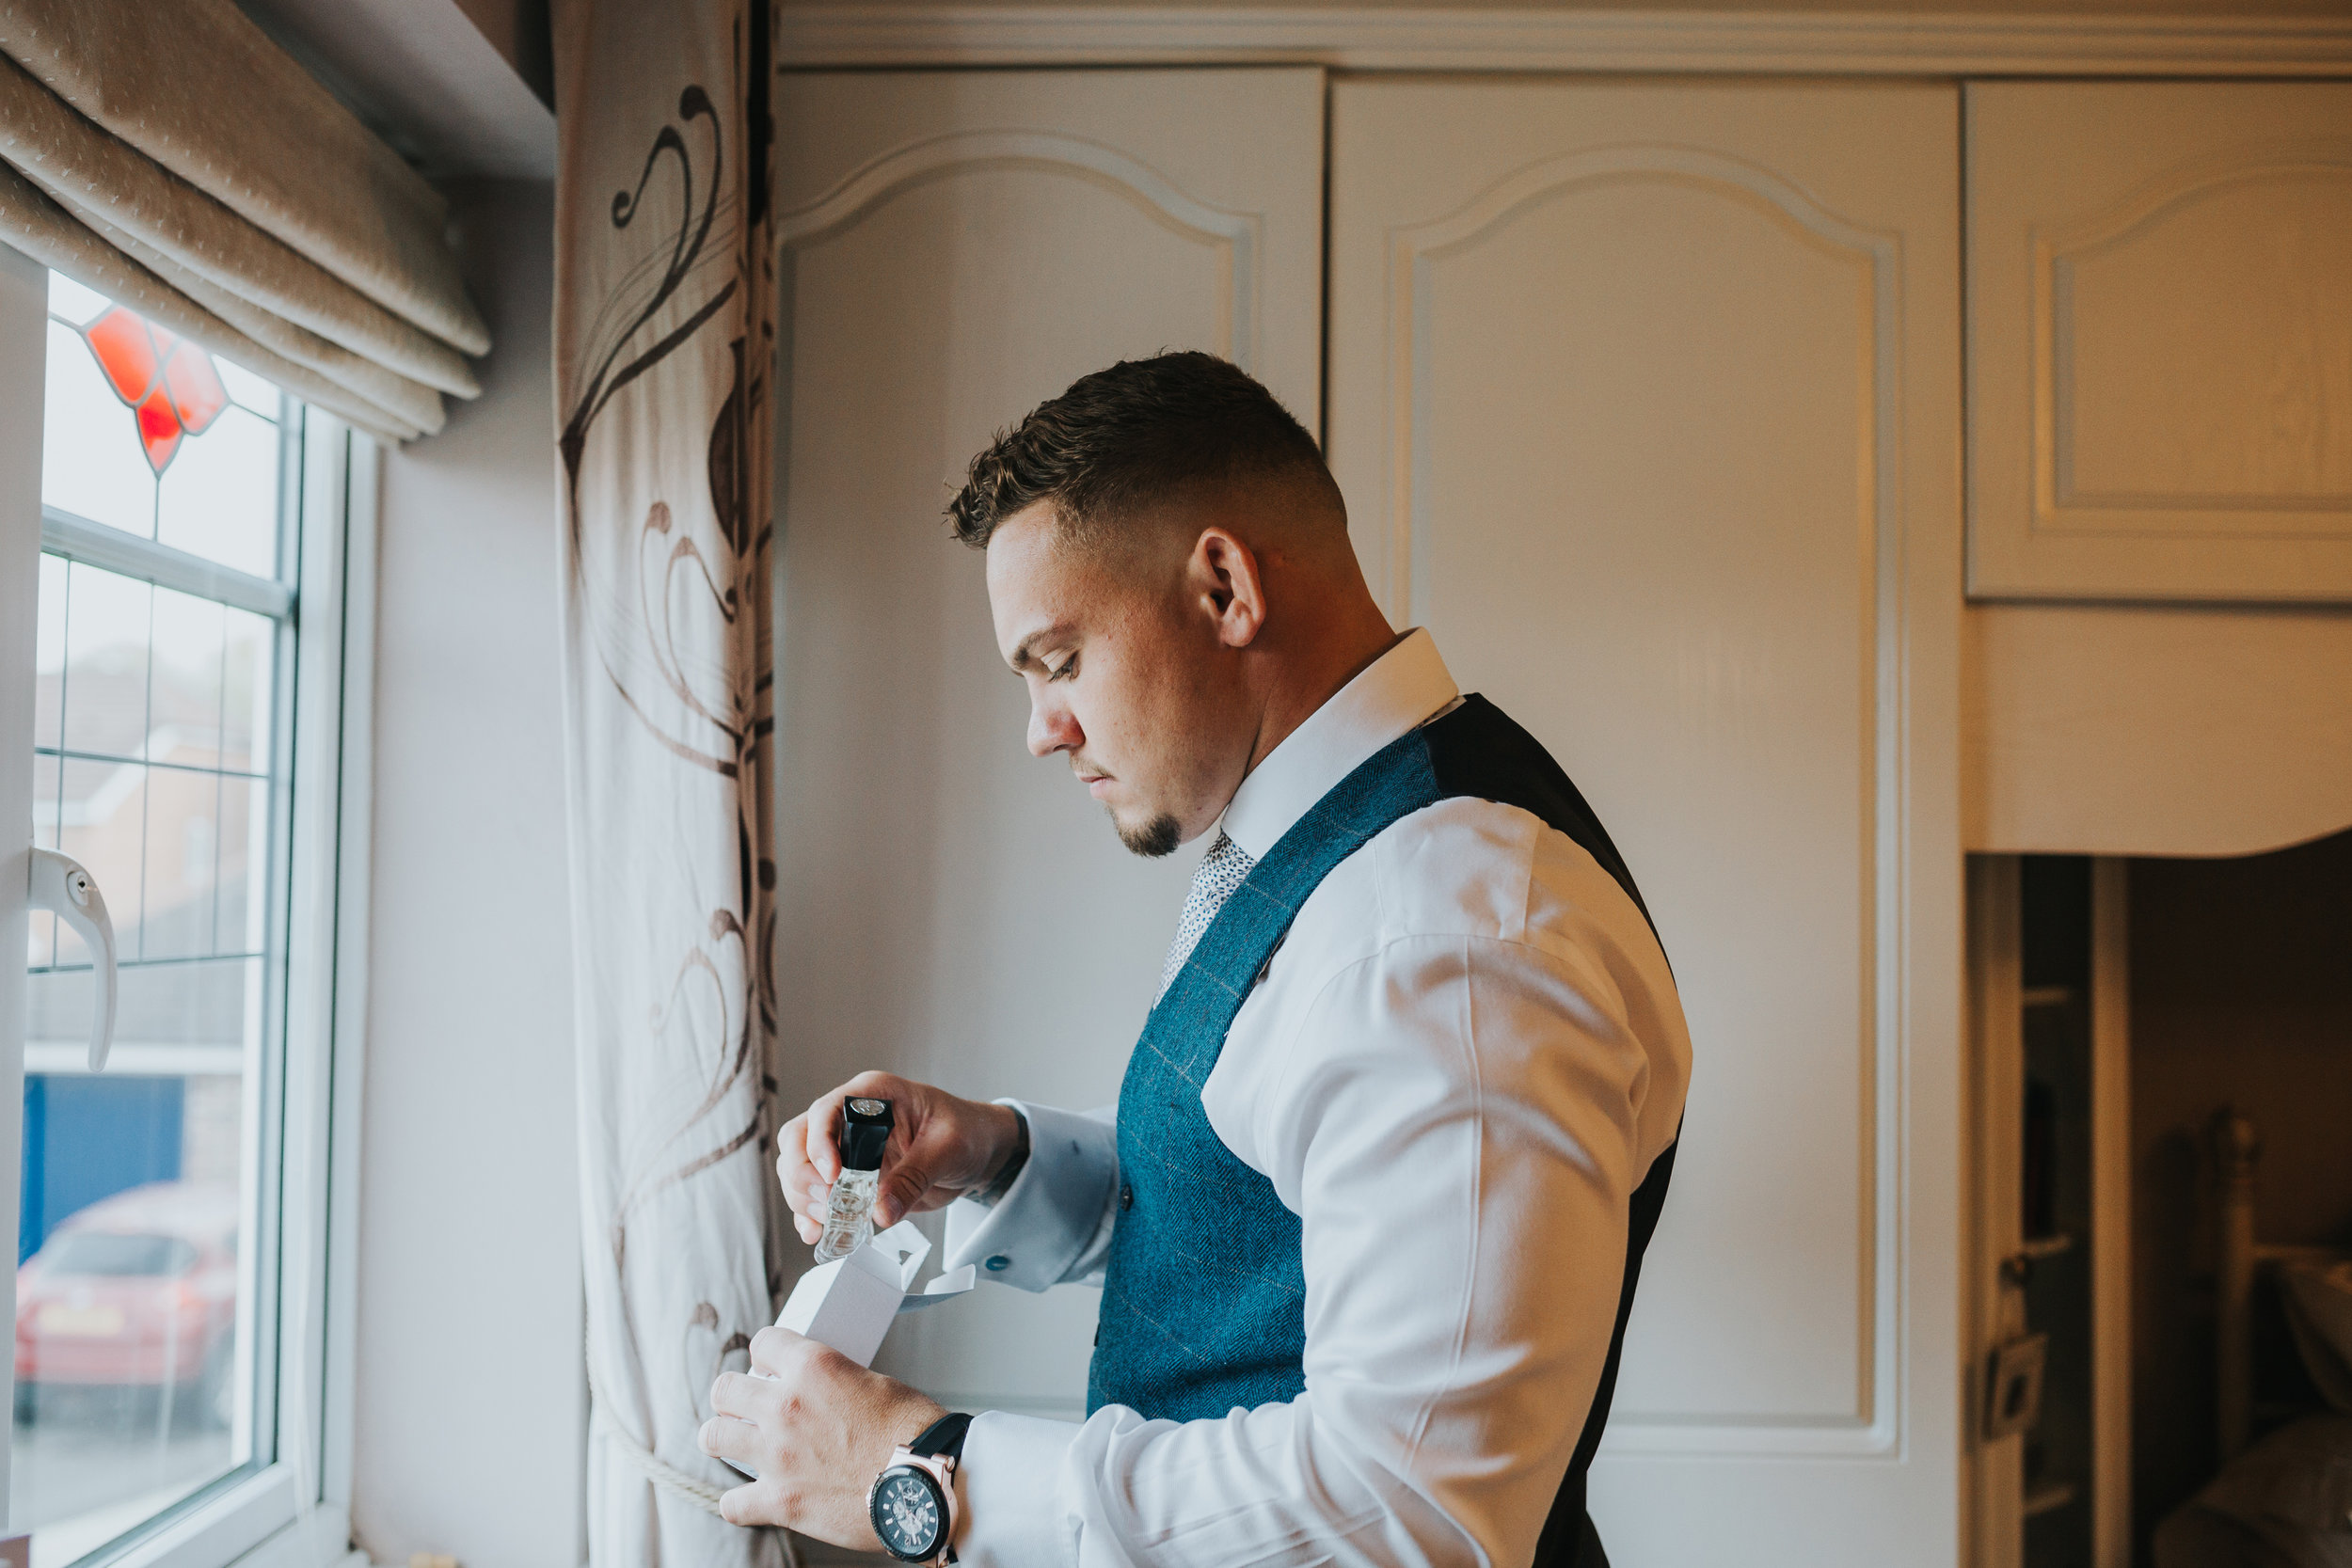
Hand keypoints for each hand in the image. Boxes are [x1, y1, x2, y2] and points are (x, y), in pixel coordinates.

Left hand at [700, 1327, 946, 1541]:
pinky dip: (740, 1503)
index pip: (763, 1342)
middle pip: (724, 1388)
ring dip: (723, 1438)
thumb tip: (823, 1394)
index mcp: (814, 1367)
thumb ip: (835, 1383)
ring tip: (734, 1443)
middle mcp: (786, 1406)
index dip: (765, 1355)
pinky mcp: (779, 1500)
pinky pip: (732, 1503)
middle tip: (743, 1406)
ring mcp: (777, 1455)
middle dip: (732, 1396)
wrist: (928, 1483)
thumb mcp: (876, 1382)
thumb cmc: (916, 1434)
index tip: (767, 1366)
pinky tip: (751, 1499)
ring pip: (713, 1436)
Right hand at [779, 1072, 1022, 1242]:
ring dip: (804, 1199)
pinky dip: (810, 1216)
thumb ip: (915, 1176)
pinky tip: (819, 1233)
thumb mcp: (950, 1149)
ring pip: (798, 1169)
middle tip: (829, 1205)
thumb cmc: (967, 1133)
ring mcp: (845, 1149)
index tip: (832, 1178)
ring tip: (830, 1222)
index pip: (825, 1111)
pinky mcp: (847, 1178)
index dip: (819, 1144)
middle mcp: (849, 1119)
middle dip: (805, 1176)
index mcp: (872, 1095)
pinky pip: (814, 1195)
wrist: (980, 1151)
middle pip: (798, 1140)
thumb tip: (881, 1211)